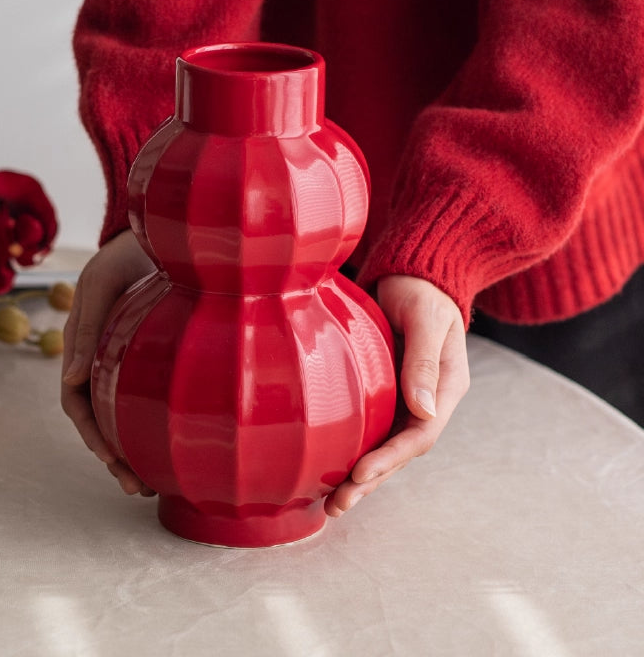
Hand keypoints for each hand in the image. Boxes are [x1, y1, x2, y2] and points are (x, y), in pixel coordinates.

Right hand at [61, 229, 156, 495]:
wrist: (164, 232)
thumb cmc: (128, 253)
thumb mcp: (103, 281)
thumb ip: (87, 326)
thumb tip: (70, 380)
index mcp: (83, 344)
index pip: (77, 399)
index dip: (91, 432)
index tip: (112, 459)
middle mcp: (102, 358)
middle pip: (101, 417)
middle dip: (114, 455)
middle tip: (138, 488)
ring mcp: (128, 358)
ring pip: (124, 412)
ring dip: (133, 447)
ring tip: (154, 483)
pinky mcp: (153, 356)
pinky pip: (148, 395)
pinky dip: (153, 422)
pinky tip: (171, 443)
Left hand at [324, 274, 469, 516]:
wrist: (413, 274)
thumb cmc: (421, 290)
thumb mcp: (427, 318)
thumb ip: (424, 358)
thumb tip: (423, 408)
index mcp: (446, 386)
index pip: (420, 434)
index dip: (391, 458)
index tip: (360, 474)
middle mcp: (428, 400)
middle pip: (401, 451)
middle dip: (372, 480)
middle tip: (339, 505)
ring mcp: (407, 399)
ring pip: (385, 445)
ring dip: (362, 475)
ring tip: (333, 502)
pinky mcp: (387, 392)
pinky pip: (372, 428)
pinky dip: (355, 449)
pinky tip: (332, 466)